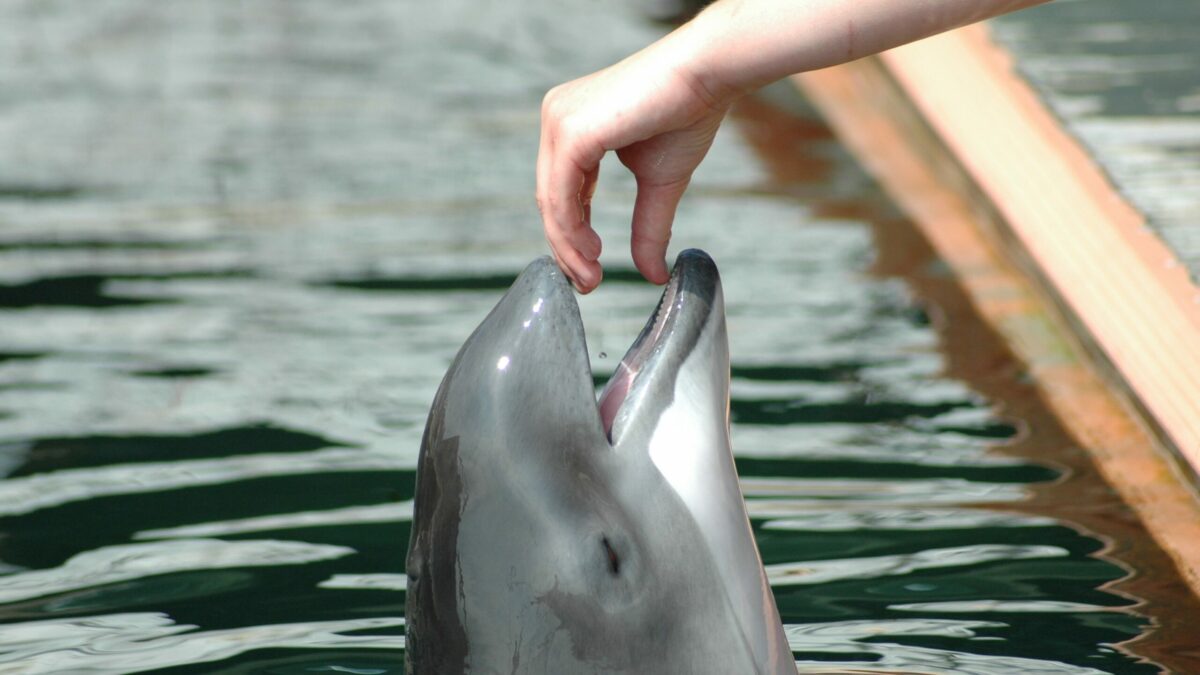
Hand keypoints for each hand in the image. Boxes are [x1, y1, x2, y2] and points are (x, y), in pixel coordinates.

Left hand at [537, 40, 730, 292]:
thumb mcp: (659, 183)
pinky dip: (571, 228)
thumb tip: (654, 275)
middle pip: (549, 198)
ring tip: (590, 274)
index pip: (560, 190)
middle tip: (586, 283)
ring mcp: (559, 121)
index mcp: (571, 126)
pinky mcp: (571, 131)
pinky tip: (591, 250)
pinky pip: (561, 192)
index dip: (571, 236)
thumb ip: (647, 227)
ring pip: (551, 200)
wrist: (707, 75)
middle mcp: (557, 119)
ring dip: (568, 245)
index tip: (589, 271)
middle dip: (566, 248)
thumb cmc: (686, 114)